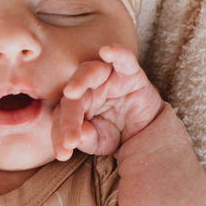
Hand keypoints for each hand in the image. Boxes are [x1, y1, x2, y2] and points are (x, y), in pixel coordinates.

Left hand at [52, 46, 164, 160]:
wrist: (145, 131)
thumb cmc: (115, 132)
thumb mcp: (98, 141)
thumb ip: (86, 139)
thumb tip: (76, 137)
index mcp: (73, 104)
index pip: (61, 116)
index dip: (60, 135)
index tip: (63, 154)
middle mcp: (87, 87)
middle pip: (72, 97)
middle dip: (68, 119)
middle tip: (69, 140)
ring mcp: (107, 77)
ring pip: (90, 71)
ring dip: (80, 80)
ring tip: (71, 93)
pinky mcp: (130, 73)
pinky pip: (124, 59)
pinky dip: (116, 53)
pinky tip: (107, 51)